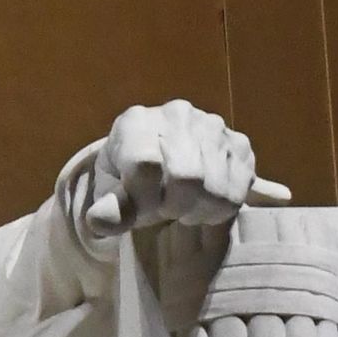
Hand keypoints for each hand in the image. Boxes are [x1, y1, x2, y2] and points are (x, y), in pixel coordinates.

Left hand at [81, 100, 287, 237]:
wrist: (157, 160)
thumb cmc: (129, 180)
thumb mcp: (110, 194)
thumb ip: (109, 208)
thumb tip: (99, 221)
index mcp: (135, 122)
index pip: (146, 165)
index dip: (144, 200)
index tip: (142, 209)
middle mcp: (177, 115)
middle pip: (187, 177)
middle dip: (173, 206)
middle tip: (165, 210)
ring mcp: (212, 126)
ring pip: (215, 188)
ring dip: (197, 210)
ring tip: (183, 205)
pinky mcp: (239, 143)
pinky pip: (237, 190)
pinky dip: (218, 208)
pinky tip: (203, 200)